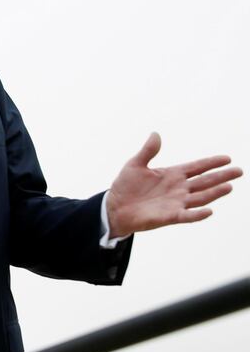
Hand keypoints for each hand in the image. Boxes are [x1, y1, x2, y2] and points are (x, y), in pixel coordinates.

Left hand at [106, 132, 242, 237]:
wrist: (115, 207)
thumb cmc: (125, 186)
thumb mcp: (135, 164)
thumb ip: (148, 151)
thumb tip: (155, 134)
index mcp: (172, 174)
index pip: (197, 167)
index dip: (211, 163)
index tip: (227, 158)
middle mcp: (178, 189)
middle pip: (204, 181)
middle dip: (221, 176)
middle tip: (239, 171)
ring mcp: (176, 203)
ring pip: (200, 197)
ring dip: (214, 193)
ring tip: (229, 186)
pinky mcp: (169, 216)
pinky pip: (187, 216)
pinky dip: (198, 214)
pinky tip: (210, 211)